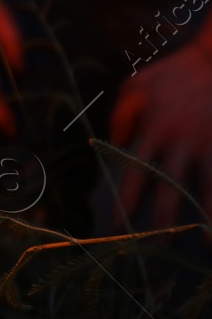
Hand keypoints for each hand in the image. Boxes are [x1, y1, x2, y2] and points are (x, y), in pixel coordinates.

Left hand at [111, 37, 211, 227]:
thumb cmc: (176, 71)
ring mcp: (210, 142)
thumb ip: (122, 116)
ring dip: (208, 217)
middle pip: (169, 188)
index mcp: (153, 129)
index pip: (134, 173)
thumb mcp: (136, 86)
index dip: (125, 201)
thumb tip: (116, 145)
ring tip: (208, 245)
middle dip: (163, 220)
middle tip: (157, 247)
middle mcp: (181, 141)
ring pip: (208, 186)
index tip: (116, 224)